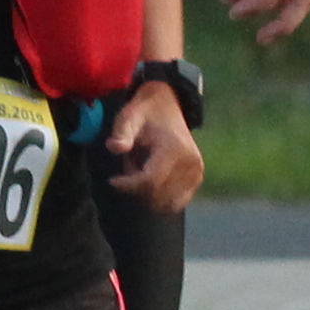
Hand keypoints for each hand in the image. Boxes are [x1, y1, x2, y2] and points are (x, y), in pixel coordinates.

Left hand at [104, 83, 204, 210]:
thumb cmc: (144, 113)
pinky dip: (158, 196)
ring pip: (164, 202)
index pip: (150, 182)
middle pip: (157, 195)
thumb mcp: (129, 117)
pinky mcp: (196, 180)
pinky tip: (151, 177)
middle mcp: (191, 164)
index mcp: (176, 149)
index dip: (128, 186)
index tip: (112, 180)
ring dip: (147, 193)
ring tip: (140, 169)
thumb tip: (114, 147)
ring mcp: (196, 174)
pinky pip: (174, 202)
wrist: (167, 107)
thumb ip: (122, 132)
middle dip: (136, 188)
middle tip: (129, 166)